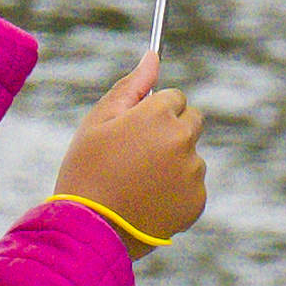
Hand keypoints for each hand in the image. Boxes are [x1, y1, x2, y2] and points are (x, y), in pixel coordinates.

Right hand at [54, 56, 206, 255]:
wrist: (91, 229)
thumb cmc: (87, 169)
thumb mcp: (98, 121)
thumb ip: (131, 86)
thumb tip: (153, 56)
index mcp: (158, 114)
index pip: (174, 97)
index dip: (153, 111)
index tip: (134, 129)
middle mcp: (182, 139)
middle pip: (192, 121)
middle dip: (172, 130)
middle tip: (139, 153)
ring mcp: (193, 171)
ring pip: (191, 155)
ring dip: (173, 162)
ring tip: (138, 182)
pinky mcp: (198, 200)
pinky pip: (192, 185)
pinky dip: (176, 190)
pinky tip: (148, 200)